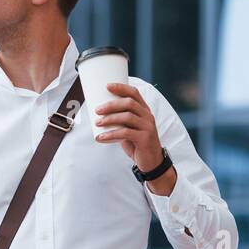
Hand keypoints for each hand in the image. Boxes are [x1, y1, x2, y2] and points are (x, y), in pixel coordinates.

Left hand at [92, 81, 174, 195]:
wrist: (151, 162)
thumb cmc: (138, 144)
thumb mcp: (129, 129)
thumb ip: (120, 121)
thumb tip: (100, 116)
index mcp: (144, 111)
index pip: (134, 93)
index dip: (121, 88)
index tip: (107, 86)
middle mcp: (147, 116)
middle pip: (129, 103)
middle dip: (111, 105)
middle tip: (97, 110)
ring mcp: (148, 127)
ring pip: (127, 117)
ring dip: (110, 119)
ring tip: (97, 123)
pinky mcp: (144, 139)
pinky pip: (126, 133)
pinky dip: (111, 134)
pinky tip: (101, 137)